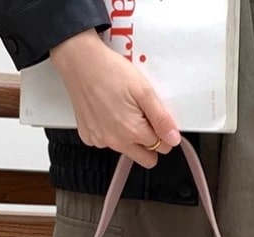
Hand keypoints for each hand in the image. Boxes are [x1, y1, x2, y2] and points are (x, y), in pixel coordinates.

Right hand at [50, 29, 180, 167]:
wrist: (80, 62)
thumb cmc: (110, 72)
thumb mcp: (144, 92)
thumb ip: (161, 119)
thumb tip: (173, 139)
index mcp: (133, 132)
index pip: (162, 147)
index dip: (164, 133)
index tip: (158, 119)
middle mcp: (116, 142)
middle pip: (146, 158)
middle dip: (150, 143)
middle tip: (145, 119)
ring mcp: (101, 141)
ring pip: (126, 150)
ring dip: (130, 137)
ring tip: (123, 110)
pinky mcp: (89, 136)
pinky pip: (106, 142)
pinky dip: (110, 131)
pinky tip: (108, 112)